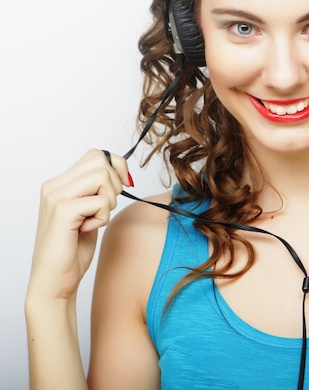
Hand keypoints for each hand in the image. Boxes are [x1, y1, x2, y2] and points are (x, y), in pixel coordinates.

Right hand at [28, 149, 131, 301]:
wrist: (54, 281)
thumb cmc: (73, 248)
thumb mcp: (90, 211)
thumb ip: (99, 190)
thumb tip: (125, 173)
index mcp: (59, 183)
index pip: (96, 155)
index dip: (116, 167)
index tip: (123, 186)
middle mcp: (54, 186)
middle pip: (101, 161)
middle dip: (115, 184)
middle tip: (104, 208)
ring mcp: (56, 197)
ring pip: (103, 177)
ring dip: (109, 201)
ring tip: (93, 220)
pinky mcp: (63, 211)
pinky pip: (101, 201)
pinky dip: (103, 217)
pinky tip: (87, 230)